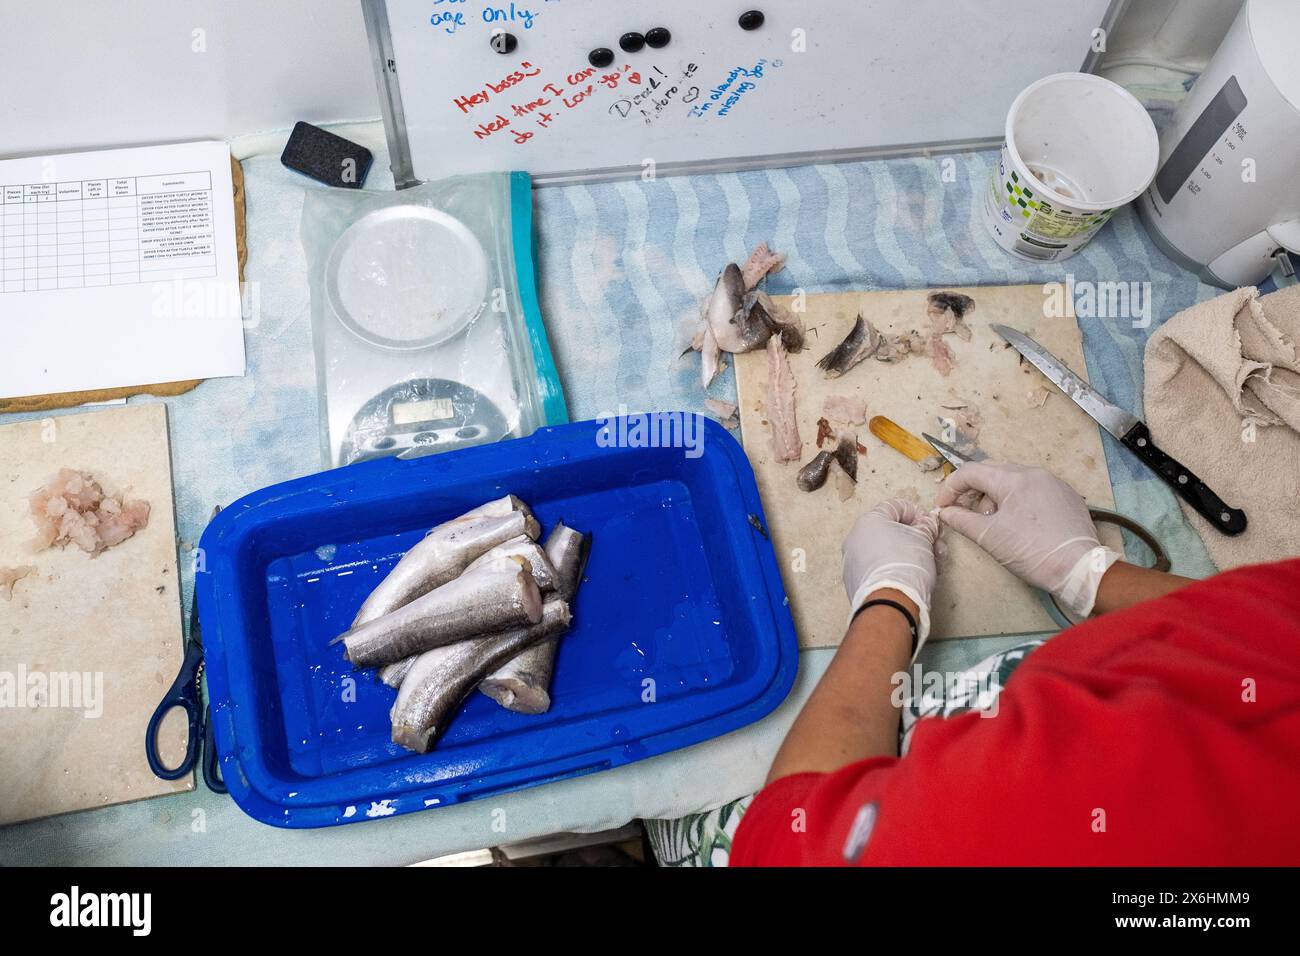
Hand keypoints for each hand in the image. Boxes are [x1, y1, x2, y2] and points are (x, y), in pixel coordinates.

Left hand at [842, 499, 939, 649]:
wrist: (889, 602)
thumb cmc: (906, 564)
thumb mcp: (924, 539)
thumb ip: (926, 526)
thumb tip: (927, 524)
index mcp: (869, 520)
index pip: (896, 506)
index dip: (917, 513)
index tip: (930, 525)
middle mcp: (856, 537)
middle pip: (890, 529)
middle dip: (916, 537)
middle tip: (934, 547)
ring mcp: (852, 559)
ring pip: (885, 549)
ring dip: (909, 553)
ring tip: (929, 565)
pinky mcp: (854, 579)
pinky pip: (877, 566)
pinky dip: (894, 566)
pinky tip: (910, 576)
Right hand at [936, 461, 1119, 618]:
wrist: (1079, 567)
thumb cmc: (1030, 551)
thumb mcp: (989, 537)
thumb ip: (961, 520)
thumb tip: (945, 512)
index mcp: (1013, 478)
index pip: (970, 472)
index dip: (950, 488)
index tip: (943, 508)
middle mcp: (1034, 473)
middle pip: (992, 471)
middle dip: (973, 490)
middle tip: (965, 513)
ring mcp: (1054, 482)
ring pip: (1014, 480)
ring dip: (995, 496)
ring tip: (994, 522)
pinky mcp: (1067, 496)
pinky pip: (1034, 489)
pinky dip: (1018, 500)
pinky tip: (1020, 523)